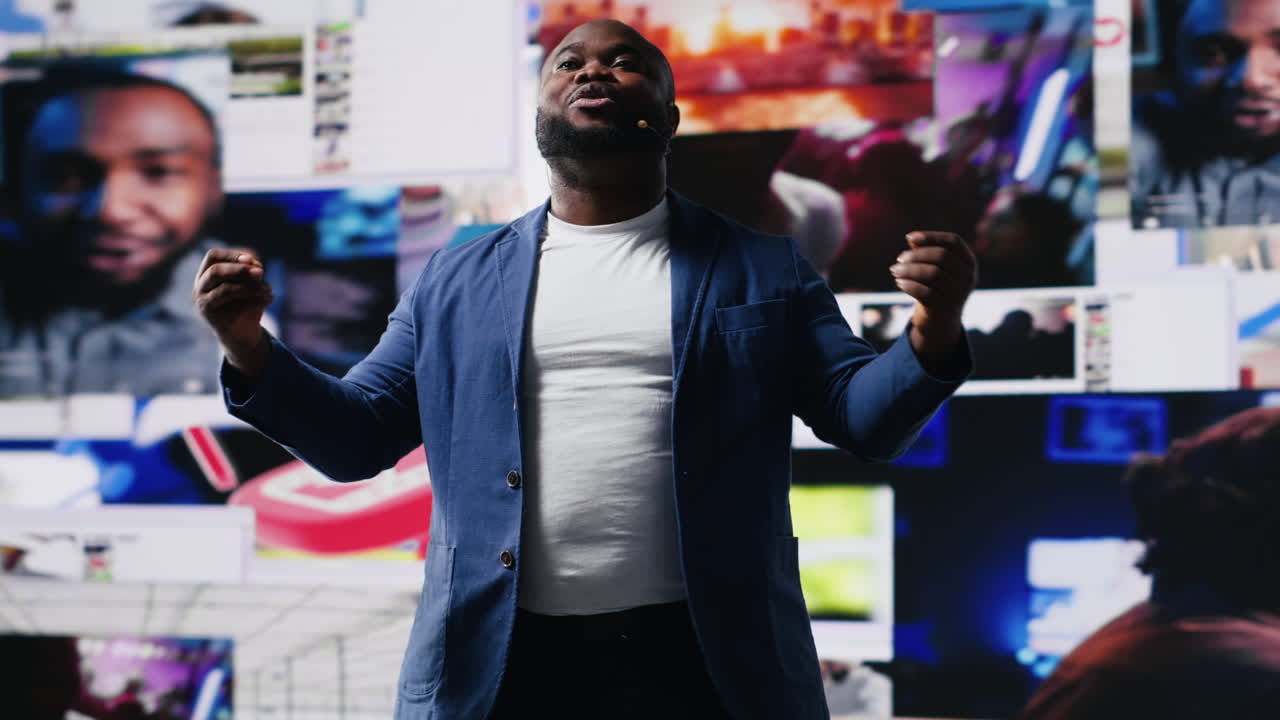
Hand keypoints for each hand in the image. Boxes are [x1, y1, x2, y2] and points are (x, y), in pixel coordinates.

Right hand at [193, 248, 273, 376]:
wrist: (244, 335)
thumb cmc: (247, 304)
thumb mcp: (251, 284)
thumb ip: (251, 272)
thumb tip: (255, 265)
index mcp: (207, 274)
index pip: (213, 256)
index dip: (232, 255)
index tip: (253, 259)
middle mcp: (199, 286)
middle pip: (215, 270)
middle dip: (240, 269)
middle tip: (261, 272)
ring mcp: (202, 301)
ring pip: (225, 288)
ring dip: (251, 287)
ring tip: (268, 289)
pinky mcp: (210, 315)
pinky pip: (231, 304)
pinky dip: (253, 299)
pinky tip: (269, 299)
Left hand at [889, 231, 976, 356]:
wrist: (941, 321)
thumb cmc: (936, 287)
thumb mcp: (935, 268)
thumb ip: (926, 251)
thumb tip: (912, 238)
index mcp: (968, 262)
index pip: (954, 241)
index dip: (931, 236)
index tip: (909, 237)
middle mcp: (968, 276)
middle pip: (941, 256)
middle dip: (916, 255)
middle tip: (899, 259)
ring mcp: (958, 292)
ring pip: (932, 273)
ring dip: (909, 269)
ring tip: (895, 271)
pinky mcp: (944, 307)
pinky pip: (924, 292)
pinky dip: (909, 285)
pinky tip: (899, 283)